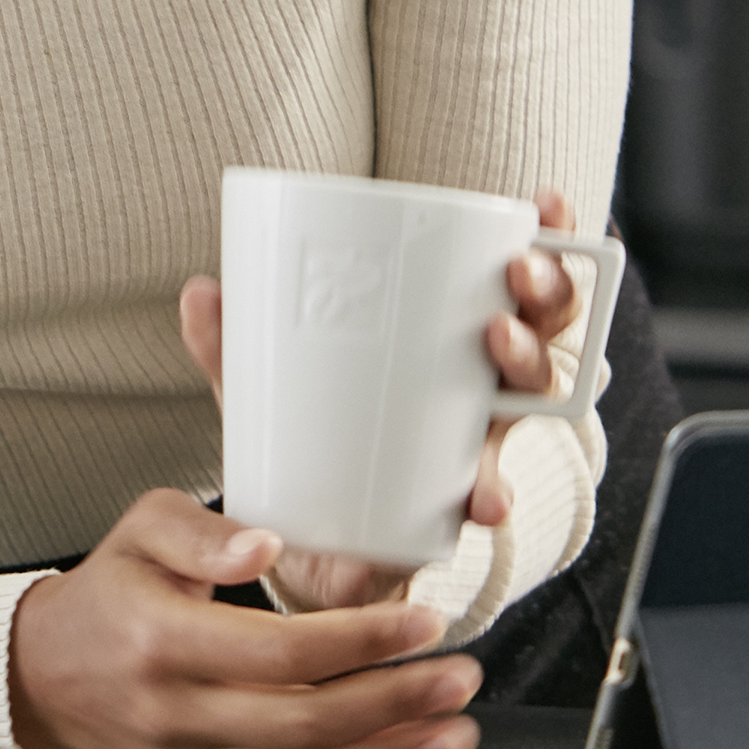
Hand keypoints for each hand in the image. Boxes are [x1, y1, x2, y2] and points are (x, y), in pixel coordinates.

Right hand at [6, 489, 481, 748]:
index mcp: (162, 641)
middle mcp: (174, 716)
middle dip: (397, 702)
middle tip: (461, 679)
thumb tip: (267, 544)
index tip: (423, 623)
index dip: (362, 641)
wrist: (45, 674)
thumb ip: (204, 529)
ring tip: (452, 734)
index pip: (281, 651)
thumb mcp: (143, 529)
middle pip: (305, 724)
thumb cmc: (109, 593)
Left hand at [174, 189, 584, 614]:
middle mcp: (484, 383)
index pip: (514, 275)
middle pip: (543, 325)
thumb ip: (234, 344)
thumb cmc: (311, 440)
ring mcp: (480, 441)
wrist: (317, 547)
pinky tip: (486, 497)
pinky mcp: (458, 504)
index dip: (547, 238)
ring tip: (497, 342)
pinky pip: (493, 494)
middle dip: (547, 291)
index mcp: (453, 336)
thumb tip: (201, 292)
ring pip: (536, 397)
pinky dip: (493, 494)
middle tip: (519, 274)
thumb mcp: (268, 383)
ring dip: (529, 366)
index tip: (546, 201)